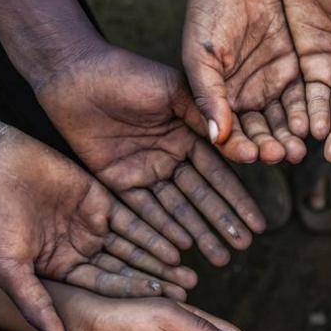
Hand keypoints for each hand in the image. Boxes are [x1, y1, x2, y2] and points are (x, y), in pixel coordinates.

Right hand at [0, 125, 195, 330]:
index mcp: (62, 271)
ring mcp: (92, 224)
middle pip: (126, 269)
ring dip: (161, 258)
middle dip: (155, 281)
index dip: (132, 295)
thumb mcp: (10, 268)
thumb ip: (37, 306)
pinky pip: (133, 216)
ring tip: (190, 272)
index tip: (162, 304)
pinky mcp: (100, 197)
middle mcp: (81, 251)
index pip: (105, 288)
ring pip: (134, 245)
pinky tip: (178, 241)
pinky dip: (154, 228)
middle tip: (187, 292)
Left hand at [36, 45, 265, 266]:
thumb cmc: (126, 73)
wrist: (73, 72)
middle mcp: (171, 156)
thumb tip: (239, 146)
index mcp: (190, 134)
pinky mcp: (118, 181)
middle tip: (243, 248)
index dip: (238, 200)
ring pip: (177, 210)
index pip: (219, 174)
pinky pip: (144, 211)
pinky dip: (162, 230)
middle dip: (222, 223)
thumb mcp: (174, 90)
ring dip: (198, 234)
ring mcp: (145, 171)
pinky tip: (182, 248)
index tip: (257, 225)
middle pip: (201, 197)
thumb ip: (204, 117)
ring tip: (220, 259)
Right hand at [181, 0, 306, 163]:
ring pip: (282, 122)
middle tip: (283, 155)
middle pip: (260, 133)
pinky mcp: (292, 72)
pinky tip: (311, 125)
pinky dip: (305, 114)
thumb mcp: (201, 55)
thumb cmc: (207, 11)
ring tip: (300, 148)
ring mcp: (269, 87)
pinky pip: (301, 99)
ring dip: (290, 137)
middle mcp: (245, 99)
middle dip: (271, 146)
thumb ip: (210, 95)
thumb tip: (217, 137)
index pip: (231, 134)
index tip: (253, 155)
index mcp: (219, 99)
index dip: (241, 148)